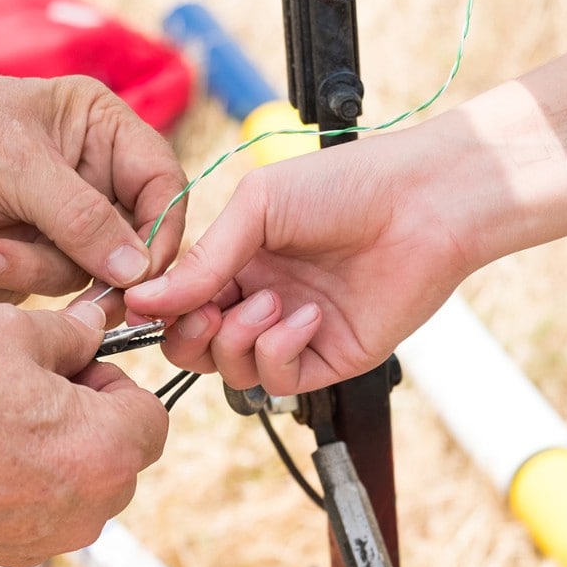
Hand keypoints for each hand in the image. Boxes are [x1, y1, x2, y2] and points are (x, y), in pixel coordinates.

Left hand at [0, 68, 187, 304]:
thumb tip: (138, 270)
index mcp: (100, 132)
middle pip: (128, 247)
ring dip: (23, 272)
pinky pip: (31, 297)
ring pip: (77, 279)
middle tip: (31, 265)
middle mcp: (85, 182)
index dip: (161, 235)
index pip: (164, 188)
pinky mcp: (16, 262)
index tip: (140, 275)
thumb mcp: (12, 163)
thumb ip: (81, 217)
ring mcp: (51, 225)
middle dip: (79, 265)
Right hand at [0, 301, 166, 566]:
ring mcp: (43, 540)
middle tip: (28, 384)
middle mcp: (86, 511)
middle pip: (119, 455)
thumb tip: (96, 325)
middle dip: (89, 416)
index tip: (72, 365)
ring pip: (78, 484)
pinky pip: (36, 511)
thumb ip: (71, 332)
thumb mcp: (12, 333)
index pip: (151, 415)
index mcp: (105, 454)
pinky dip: (19, 480)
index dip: (115, 381)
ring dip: (54, 448)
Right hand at [124, 118, 473, 394]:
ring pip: (233, 370)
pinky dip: (280, 352)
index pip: (179, 302)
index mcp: (238, 259)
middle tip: (209, 312)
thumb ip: (204, 260)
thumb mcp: (258, 207)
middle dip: (190, 336)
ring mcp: (294, 331)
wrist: (422, 202)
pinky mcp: (330, 357)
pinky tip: (306, 317)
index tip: (146, 306)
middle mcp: (261, 297)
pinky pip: (280, 380)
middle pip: (197, 346)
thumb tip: (143, 298)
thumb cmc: (345, 186)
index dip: (162, 309)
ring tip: (271, 304)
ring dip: (239, 341)